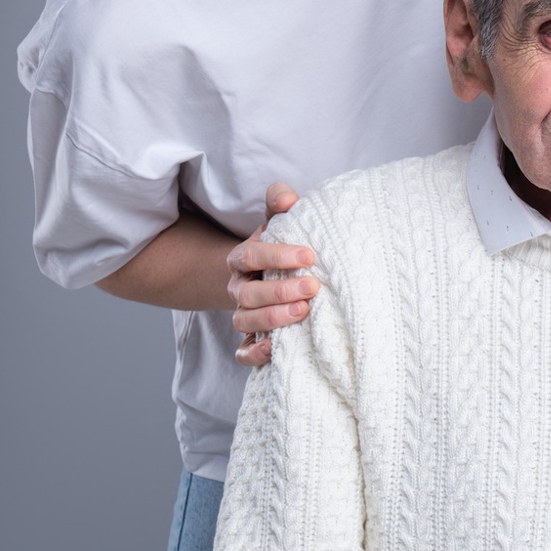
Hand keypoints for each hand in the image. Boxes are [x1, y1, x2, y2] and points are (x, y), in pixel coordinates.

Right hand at [228, 184, 314, 368]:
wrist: (269, 275)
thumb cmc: (282, 246)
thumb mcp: (279, 222)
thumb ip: (281, 204)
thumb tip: (287, 196)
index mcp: (242, 258)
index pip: (250, 256)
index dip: (277, 256)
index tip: (308, 255)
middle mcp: (238, 288)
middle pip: (248, 293)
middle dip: (280, 291)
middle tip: (312, 286)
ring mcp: (243, 315)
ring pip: (245, 321)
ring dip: (273, 318)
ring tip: (304, 312)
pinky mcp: (250, 340)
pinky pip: (243, 353)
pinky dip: (255, 353)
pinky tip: (275, 349)